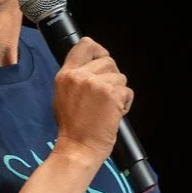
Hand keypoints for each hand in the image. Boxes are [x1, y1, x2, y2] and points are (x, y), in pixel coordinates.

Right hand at [53, 37, 132, 162]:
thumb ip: (76, 77)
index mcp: (66, 74)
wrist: (78, 148)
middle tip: (104, 97)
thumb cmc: (72, 127)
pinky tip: (114, 114)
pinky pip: (128, 91)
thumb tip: (93, 65)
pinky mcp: (112, 94)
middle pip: (108, 61)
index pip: (85, 45)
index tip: (102, 62)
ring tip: (107, 108)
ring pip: (120, 77)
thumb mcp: (63, 95)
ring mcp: (96, 84)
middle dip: (112, 77)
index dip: (98, 50)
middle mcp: (80, 75)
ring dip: (119, 92)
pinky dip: (126, 103)